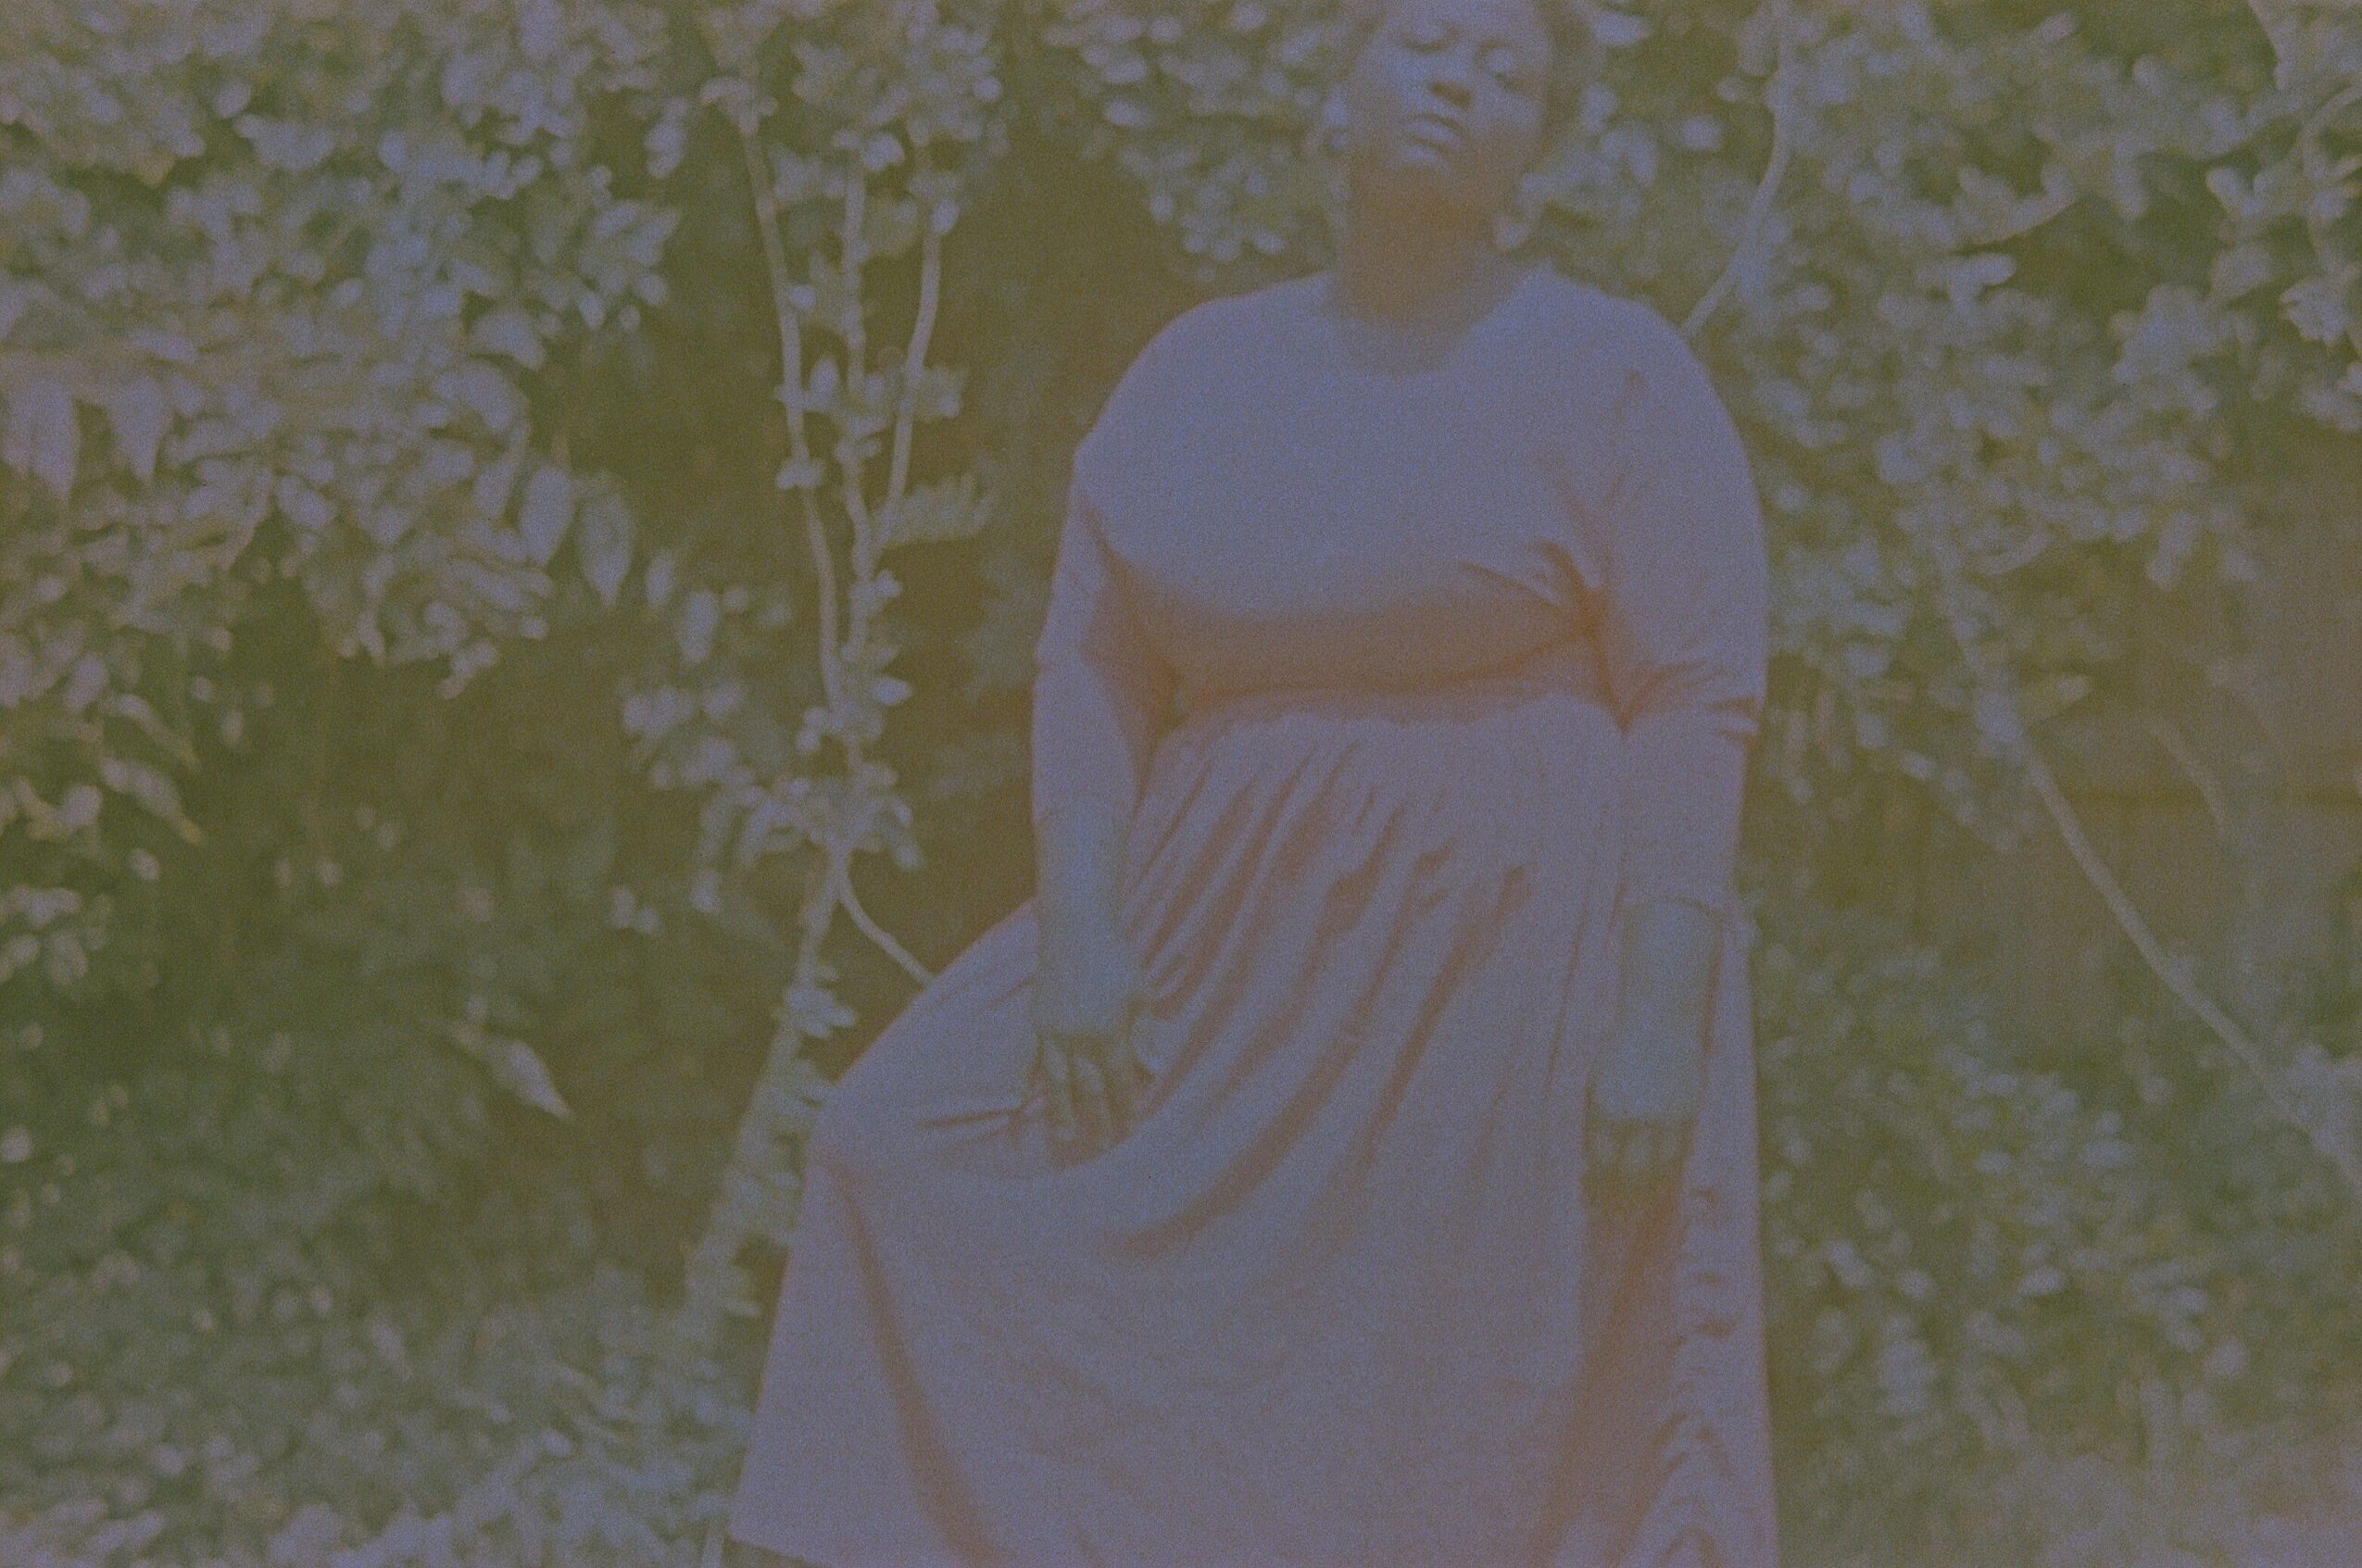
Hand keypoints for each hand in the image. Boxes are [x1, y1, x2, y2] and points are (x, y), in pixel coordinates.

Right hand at [1030, 923, 1157, 1154]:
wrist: (1076, 929)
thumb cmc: (1116, 960)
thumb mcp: (1141, 994)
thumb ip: (1145, 1034)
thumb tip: (1154, 1071)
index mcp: (1107, 1030)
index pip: (1120, 1079)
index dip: (1127, 1106)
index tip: (1132, 1129)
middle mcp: (1076, 1036)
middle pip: (1089, 1087)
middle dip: (1097, 1118)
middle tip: (1102, 1146)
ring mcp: (1051, 1031)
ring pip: (1056, 1080)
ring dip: (1061, 1111)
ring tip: (1066, 1136)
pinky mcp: (1034, 1021)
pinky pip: (1025, 1056)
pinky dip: (1019, 1078)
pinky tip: (1015, 1099)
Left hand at [1584, 1016, 1703, 1199]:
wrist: (1661, 1020)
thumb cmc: (1620, 1050)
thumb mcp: (1597, 1083)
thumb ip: (1596, 1121)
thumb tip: (1593, 1163)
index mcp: (1606, 1107)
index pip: (1600, 1162)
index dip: (1596, 1186)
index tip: (1591, 1201)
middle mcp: (1637, 1117)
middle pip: (1629, 1174)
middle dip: (1620, 1200)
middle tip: (1613, 1219)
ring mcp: (1666, 1117)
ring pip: (1658, 1170)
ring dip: (1646, 1194)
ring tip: (1636, 1211)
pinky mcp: (1689, 1114)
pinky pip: (1679, 1155)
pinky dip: (1668, 1174)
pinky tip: (1659, 1185)